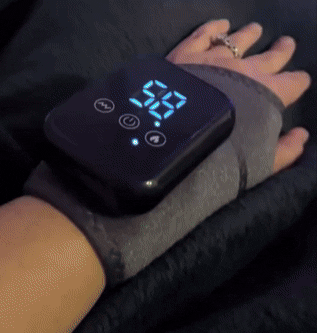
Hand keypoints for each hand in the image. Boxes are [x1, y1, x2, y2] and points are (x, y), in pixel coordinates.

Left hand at [165, 19, 311, 173]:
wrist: (178, 138)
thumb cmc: (221, 155)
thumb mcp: (259, 162)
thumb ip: (284, 150)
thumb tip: (301, 136)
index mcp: (266, 94)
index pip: (292, 83)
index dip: (297, 82)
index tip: (298, 81)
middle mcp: (245, 71)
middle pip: (270, 57)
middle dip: (281, 51)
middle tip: (286, 45)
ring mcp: (215, 60)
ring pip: (238, 41)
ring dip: (249, 35)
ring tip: (255, 30)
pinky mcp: (187, 55)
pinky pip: (204, 35)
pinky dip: (214, 28)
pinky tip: (221, 24)